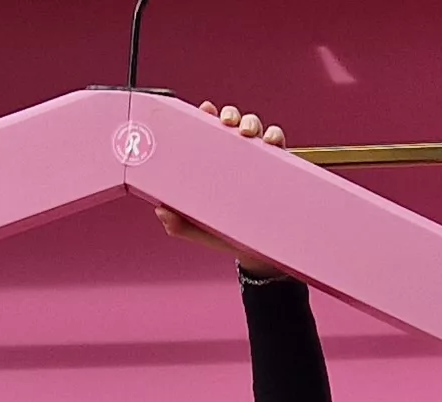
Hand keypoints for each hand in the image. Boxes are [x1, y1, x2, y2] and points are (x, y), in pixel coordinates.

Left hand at [153, 103, 291, 279]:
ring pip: (257, 129)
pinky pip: (280, 146)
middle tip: (227, 122)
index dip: (207, 115)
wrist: (255, 253)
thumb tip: (161, 210)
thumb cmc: (224, 233)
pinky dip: (276, 138)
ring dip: (252, 123)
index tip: (205, 108)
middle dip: (232, 115)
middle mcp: (237, 156)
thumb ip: (178, 223)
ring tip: (247, 132)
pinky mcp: (278, 169)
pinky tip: (272, 143)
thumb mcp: (198, 228)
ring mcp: (258, 161)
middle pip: (234, 123)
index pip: (210, 132)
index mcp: (216, 163)